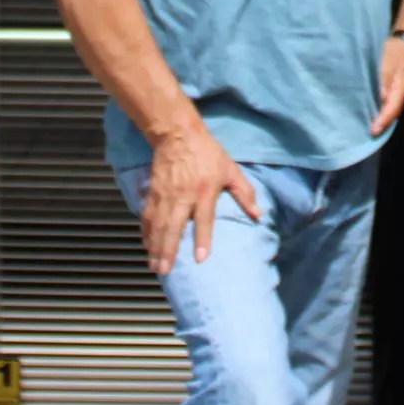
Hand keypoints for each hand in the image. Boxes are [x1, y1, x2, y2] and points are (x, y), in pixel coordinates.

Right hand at [142, 120, 260, 272]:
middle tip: (164, 271)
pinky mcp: (154, 192)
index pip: (204, 220)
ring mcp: (166, 195)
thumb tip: (258, 214)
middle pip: (174, 227)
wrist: (178, 134)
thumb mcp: (230, 169)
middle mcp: (183, 196)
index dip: (202, 239)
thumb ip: (244, 192)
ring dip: (155, 246)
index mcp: (204, 191)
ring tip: (154, 265)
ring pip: (158, 225)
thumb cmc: (207, 152)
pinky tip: (145, 244)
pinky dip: (145, 231)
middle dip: (168, 250)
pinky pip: (147, 215)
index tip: (200, 258)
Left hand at [372, 34, 403, 135]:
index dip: (383, 121)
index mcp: (401, 87)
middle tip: (371, 134)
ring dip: (384, 118)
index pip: (392, 109)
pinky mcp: (400, 86)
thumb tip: (382, 99)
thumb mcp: (387, 63)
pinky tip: (377, 111)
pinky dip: (385, 110)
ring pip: (394, 108)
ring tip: (372, 127)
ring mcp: (403, 89)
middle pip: (394, 113)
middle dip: (383, 124)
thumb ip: (385, 80)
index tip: (373, 131)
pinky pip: (393, 102)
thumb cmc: (396, 50)